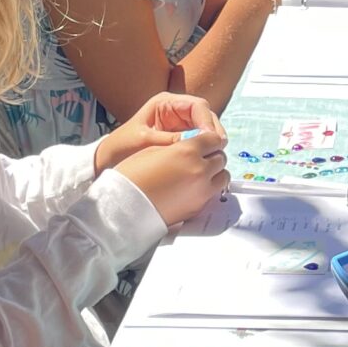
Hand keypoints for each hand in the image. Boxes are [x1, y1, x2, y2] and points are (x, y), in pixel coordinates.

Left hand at [94, 94, 225, 172]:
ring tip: (213, 157)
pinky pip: (199, 142)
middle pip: (206, 117)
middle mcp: (176, 111)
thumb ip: (172, 140)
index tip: (211, 139)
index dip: (208, 121)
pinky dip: (205, 150)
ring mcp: (180, 125)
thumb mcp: (146, 141)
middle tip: (218, 149)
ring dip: (211, 142)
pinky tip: (205, 161)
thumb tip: (198, 143)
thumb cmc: (122, 147)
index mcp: (166, 103)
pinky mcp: (182, 140)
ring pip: (206, 129)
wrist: (108, 161)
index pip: (198, 106)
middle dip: (213, 132)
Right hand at [114, 133, 229, 228]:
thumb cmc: (132, 175)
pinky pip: (213, 193)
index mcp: (188, 152)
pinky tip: (193, 187)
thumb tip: (192, 146)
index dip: (209, 139)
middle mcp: (200, 170)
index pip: (214, 139)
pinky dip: (208, 187)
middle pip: (221, 158)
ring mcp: (202, 191)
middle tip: (202, 157)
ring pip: (223, 176)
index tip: (205, 141)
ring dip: (215, 172)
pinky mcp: (199, 207)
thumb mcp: (153, 150)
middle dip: (213, 155)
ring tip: (200, 173)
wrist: (124, 207)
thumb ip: (179, 146)